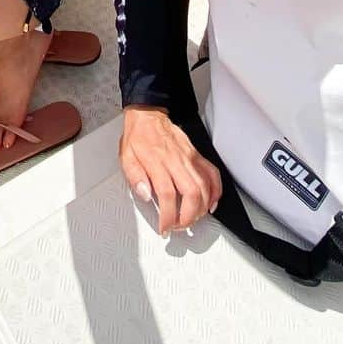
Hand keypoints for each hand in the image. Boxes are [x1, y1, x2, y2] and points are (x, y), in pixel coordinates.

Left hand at [120, 106, 221, 233]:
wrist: (148, 116)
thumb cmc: (138, 137)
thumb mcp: (126, 156)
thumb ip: (134, 177)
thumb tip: (145, 194)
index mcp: (157, 161)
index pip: (167, 194)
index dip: (168, 216)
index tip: (164, 227)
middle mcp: (176, 160)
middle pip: (192, 193)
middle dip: (188, 217)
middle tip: (179, 226)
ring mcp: (189, 158)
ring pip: (205, 187)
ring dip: (202, 209)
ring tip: (191, 218)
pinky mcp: (197, 156)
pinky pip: (213, 174)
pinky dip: (216, 191)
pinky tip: (211, 203)